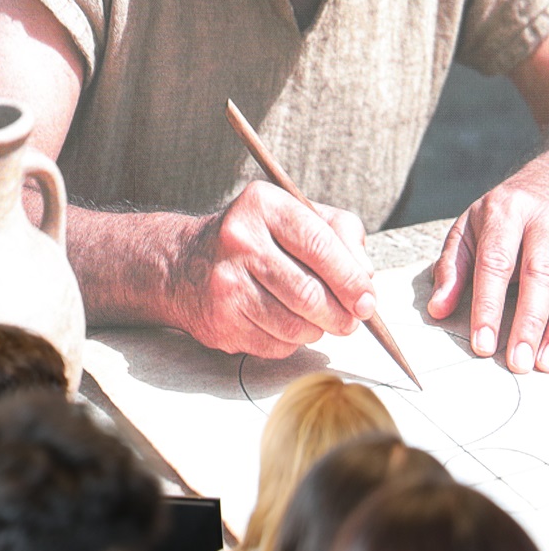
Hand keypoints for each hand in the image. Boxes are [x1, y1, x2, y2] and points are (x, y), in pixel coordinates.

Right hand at [166, 182, 373, 356]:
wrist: (183, 264)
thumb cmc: (255, 240)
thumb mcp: (296, 216)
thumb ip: (340, 234)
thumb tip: (366, 278)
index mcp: (263, 206)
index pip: (321, 246)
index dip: (352, 280)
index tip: (367, 301)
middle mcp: (238, 240)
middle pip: (310, 293)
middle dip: (341, 315)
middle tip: (350, 320)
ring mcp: (225, 282)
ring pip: (296, 326)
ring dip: (317, 330)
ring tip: (314, 319)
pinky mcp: (220, 319)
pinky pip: (276, 345)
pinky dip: (290, 342)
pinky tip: (280, 324)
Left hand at [429, 154, 548, 371]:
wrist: (548, 180)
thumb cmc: (501, 214)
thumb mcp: (468, 229)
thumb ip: (453, 268)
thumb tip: (438, 310)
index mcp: (505, 213)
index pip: (495, 263)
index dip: (488, 305)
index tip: (483, 343)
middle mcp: (543, 222)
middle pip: (540, 274)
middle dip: (529, 321)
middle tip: (517, 362)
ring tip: (543, 363)